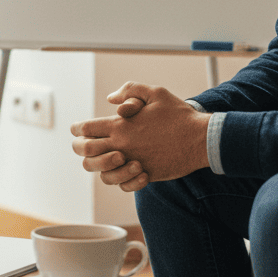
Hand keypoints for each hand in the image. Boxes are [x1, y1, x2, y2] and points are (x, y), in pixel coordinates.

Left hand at [70, 83, 210, 188]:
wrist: (200, 139)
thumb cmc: (178, 115)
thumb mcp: (155, 92)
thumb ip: (129, 91)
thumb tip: (111, 99)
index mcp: (121, 125)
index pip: (85, 129)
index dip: (77, 129)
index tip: (77, 129)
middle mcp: (122, 145)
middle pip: (85, 152)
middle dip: (81, 148)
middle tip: (87, 144)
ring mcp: (133, 162)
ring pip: (101, 173)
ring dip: (102, 166)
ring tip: (111, 158)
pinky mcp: (146, 175)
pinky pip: (123, 185)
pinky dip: (122, 180)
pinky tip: (130, 169)